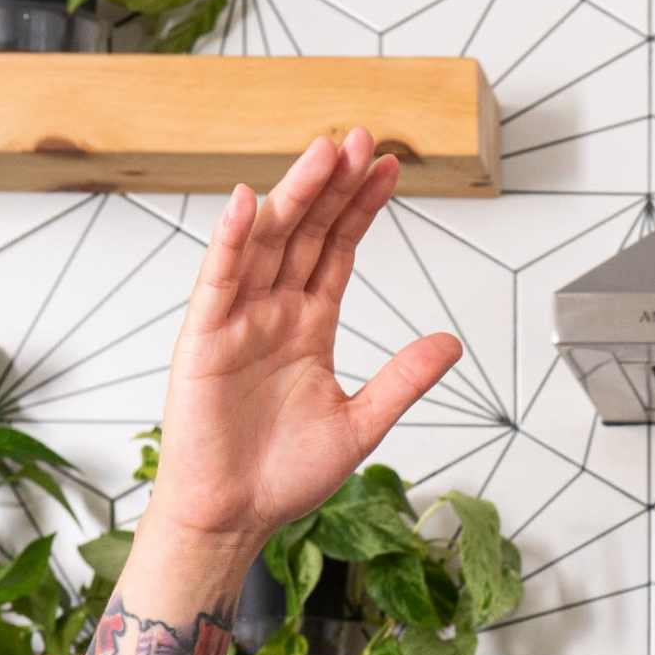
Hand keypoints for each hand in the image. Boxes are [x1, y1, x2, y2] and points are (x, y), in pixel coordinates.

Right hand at [143, 133, 462, 560]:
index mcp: (308, 325)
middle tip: (362, 138)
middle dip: (334, 185)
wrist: (233, 517)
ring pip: (267, 243)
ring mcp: (236, 321)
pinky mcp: (202, 340)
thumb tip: (452, 342)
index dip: (361, 208)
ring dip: (293, 195)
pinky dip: (231, 241)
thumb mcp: (361, 424)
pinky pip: (218, 281)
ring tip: (323, 151)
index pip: (338, 250)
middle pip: (306, 232)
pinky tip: (248, 203)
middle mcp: (272, 311)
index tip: (390, 168)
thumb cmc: (282, 476)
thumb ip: (402, 380)